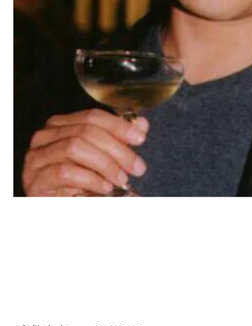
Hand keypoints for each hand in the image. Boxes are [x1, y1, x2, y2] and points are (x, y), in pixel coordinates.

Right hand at [22, 109, 148, 195]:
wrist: (56, 209)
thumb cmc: (78, 182)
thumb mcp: (101, 158)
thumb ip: (119, 140)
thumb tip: (141, 124)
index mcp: (60, 125)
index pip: (92, 116)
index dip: (119, 125)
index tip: (140, 138)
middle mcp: (44, 137)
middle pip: (85, 131)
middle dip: (117, 148)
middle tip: (137, 166)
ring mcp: (37, 158)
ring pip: (74, 147)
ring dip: (105, 164)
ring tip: (121, 179)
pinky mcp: (36, 180)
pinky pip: (65, 172)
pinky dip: (91, 179)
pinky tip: (105, 187)